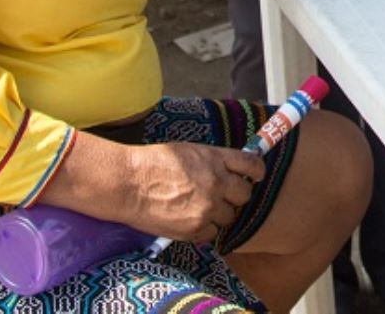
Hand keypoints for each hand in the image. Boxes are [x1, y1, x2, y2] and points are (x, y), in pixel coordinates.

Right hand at [130, 140, 264, 244]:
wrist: (128, 183)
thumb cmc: (154, 163)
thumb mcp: (190, 151)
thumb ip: (214, 161)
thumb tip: (232, 171)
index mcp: (216, 159)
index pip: (252, 166)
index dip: (256, 172)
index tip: (253, 176)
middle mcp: (217, 183)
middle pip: (245, 194)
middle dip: (236, 195)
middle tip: (222, 195)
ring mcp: (207, 208)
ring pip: (230, 216)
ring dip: (220, 213)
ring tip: (200, 207)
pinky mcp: (194, 229)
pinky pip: (213, 233)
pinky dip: (205, 228)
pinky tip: (191, 219)